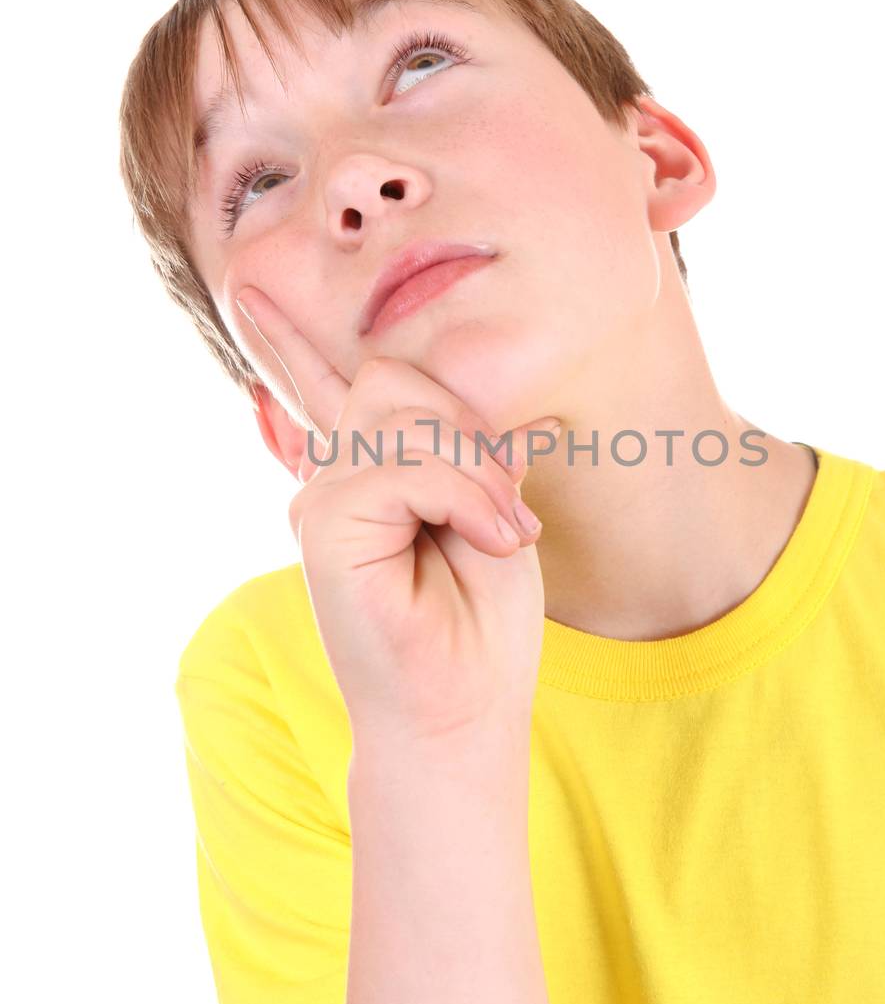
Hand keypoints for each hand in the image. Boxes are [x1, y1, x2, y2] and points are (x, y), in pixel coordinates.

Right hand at [235, 286, 560, 752]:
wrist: (464, 712)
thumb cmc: (479, 624)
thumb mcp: (493, 513)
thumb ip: (474, 453)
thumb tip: (518, 413)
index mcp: (367, 473)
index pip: (324, 385)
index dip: (287, 339)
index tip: (248, 291)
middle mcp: (334, 479)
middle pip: (396, 380)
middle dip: (469, 433)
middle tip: (507, 512)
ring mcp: (322, 500)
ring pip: (403, 415)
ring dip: (474, 470)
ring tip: (501, 533)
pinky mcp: (323, 526)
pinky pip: (401, 464)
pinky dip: (462, 493)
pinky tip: (486, 539)